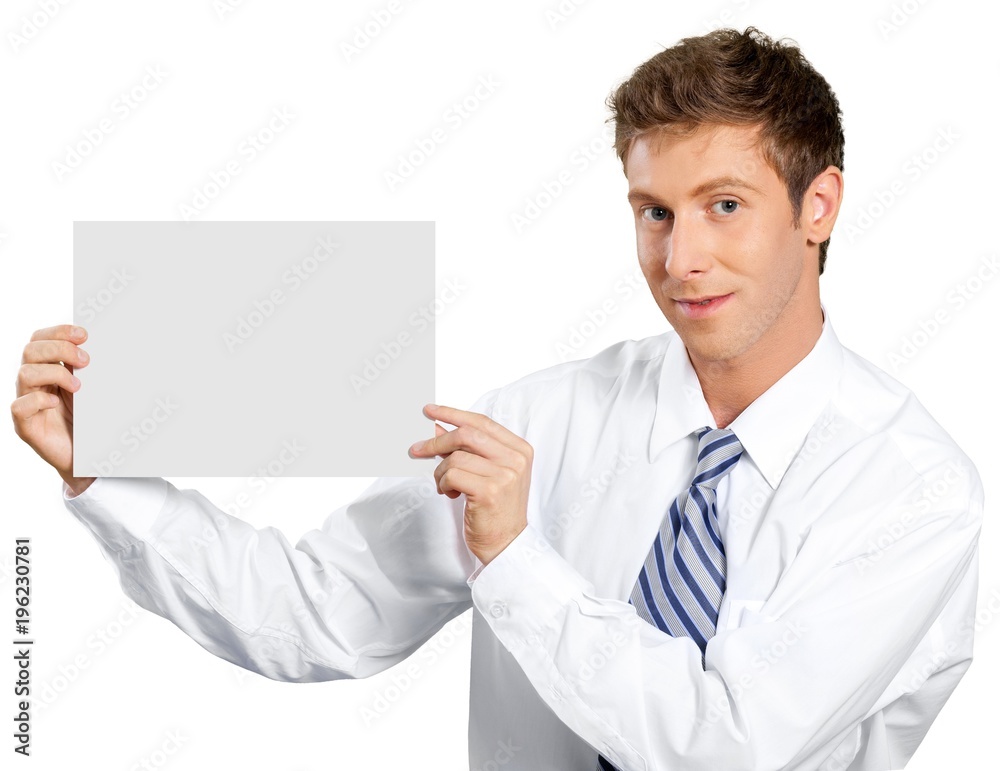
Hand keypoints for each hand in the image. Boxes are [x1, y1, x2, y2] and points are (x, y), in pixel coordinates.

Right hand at [11, 324, 94, 495]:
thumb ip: (91, 369)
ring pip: (25, 373)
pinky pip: (19, 406)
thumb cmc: (90, 420)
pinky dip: (38, 400)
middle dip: (59, 349)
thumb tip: (105, 346)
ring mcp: (27, 403)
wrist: (88, 457)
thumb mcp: (94, 389)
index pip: (40, 339)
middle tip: (86, 360)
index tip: (84, 335)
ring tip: (78, 387)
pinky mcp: (25, 426)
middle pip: (30, 350)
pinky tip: (55, 403)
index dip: (58, 332)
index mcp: (47, 368)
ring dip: (55, 374)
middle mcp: (33, 383)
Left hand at [408, 403, 530, 565]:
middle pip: (467, 434)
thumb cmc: (495, 508)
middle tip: (417, 449)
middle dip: (438, 441)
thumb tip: (437, 428)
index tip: (430, 411)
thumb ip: (467, 449)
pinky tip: (449, 494)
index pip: (482, 422)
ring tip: (445, 485)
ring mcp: (505, 475)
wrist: (506, 544)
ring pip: (456, 457)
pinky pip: (452, 475)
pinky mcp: (490, 491)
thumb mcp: (487, 472)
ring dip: (441, 472)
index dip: (453, 414)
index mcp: (519, 450)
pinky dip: (443, 483)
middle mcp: (516, 459)